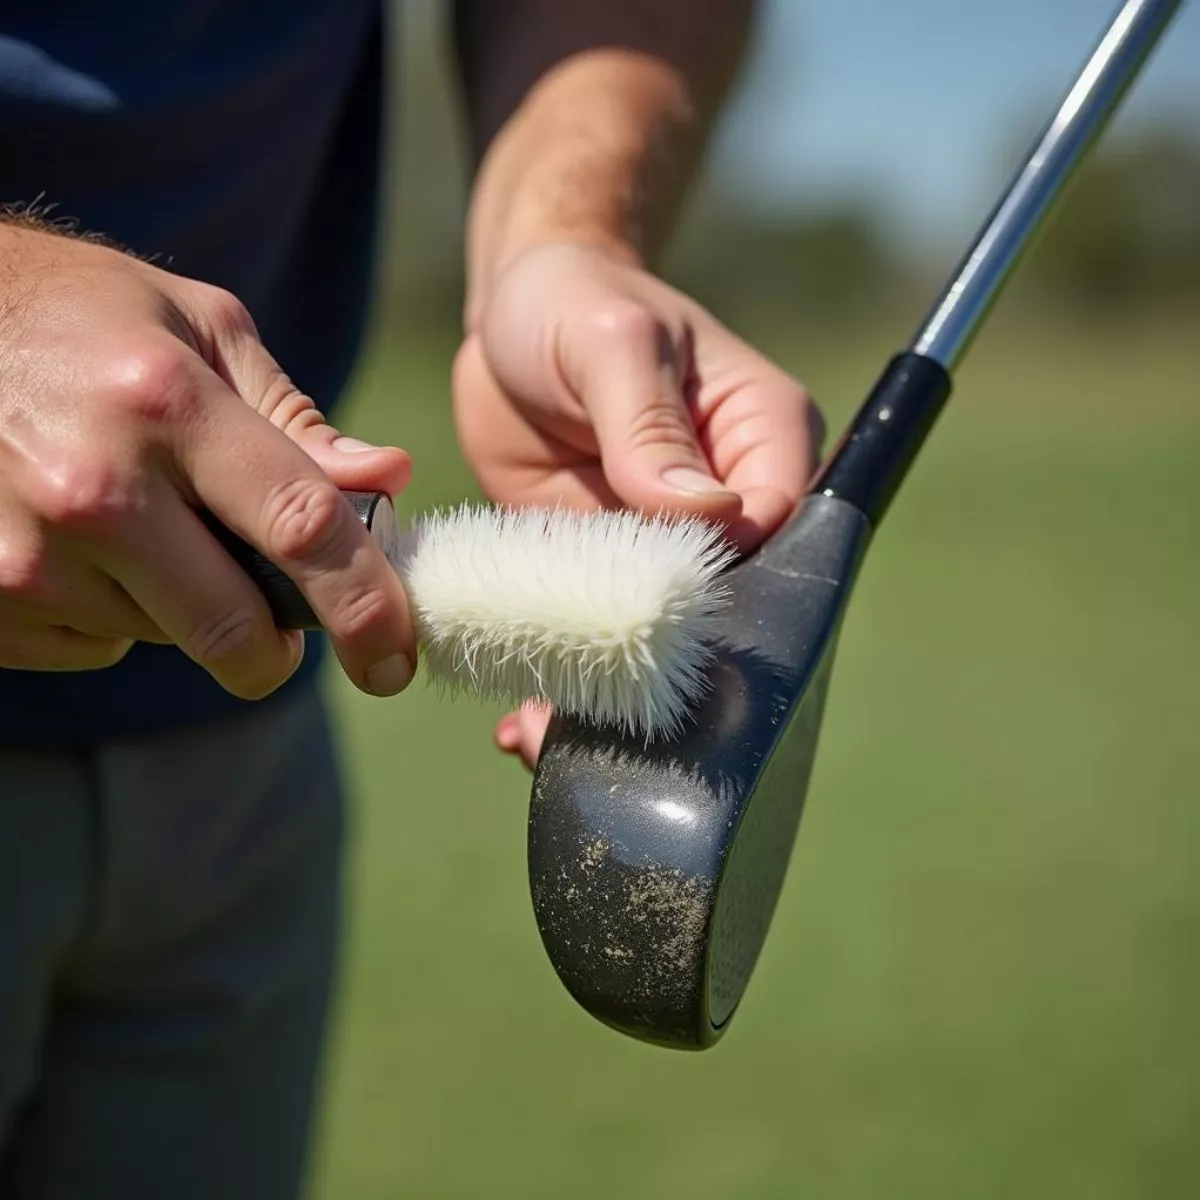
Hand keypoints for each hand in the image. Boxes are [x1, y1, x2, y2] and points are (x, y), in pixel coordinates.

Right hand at [0, 223, 416, 697]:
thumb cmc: (82, 320)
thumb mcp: (199, 330)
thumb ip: (296, 419)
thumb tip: (388, 480)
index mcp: (165, 403)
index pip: (301, 529)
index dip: (368, 607)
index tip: (394, 660)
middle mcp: (92, 488)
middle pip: (235, 629)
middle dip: (277, 648)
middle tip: (283, 619)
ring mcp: (23, 555)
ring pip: (164, 640)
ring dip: (183, 607)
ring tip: (143, 521)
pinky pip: (93, 646)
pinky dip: (112, 612)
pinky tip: (78, 541)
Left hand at [453, 243, 824, 767]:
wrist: (513, 319)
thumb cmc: (576, 302)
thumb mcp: (610, 342)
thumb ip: (648, 424)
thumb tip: (703, 516)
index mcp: (764, 440)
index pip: (777, 532)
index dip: (730, 587)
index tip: (667, 635)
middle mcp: (727, 503)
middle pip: (725, 605)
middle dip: (673, 669)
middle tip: (610, 726)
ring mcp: (662, 545)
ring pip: (656, 635)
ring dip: (609, 695)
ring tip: (548, 739)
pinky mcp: (602, 567)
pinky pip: (595, 632)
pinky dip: (564, 679)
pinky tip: (523, 719)